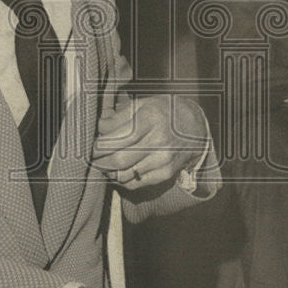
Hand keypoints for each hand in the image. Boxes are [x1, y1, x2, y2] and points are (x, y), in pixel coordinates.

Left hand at [91, 95, 206, 191]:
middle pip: (119, 160)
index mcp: (151, 119)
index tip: (93, 145)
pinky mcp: (165, 173)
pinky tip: (117, 171)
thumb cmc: (164, 112)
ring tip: (103, 164)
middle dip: (100, 161)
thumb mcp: (143, 104)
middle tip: (93, 157)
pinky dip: (121, 180)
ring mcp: (163, 160)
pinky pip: (135, 184)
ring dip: (108, 172)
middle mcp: (159, 141)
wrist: (195, 127)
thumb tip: (99, 128)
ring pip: (124, 175)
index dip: (100, 145)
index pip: (118, 138)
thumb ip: (119, 116)